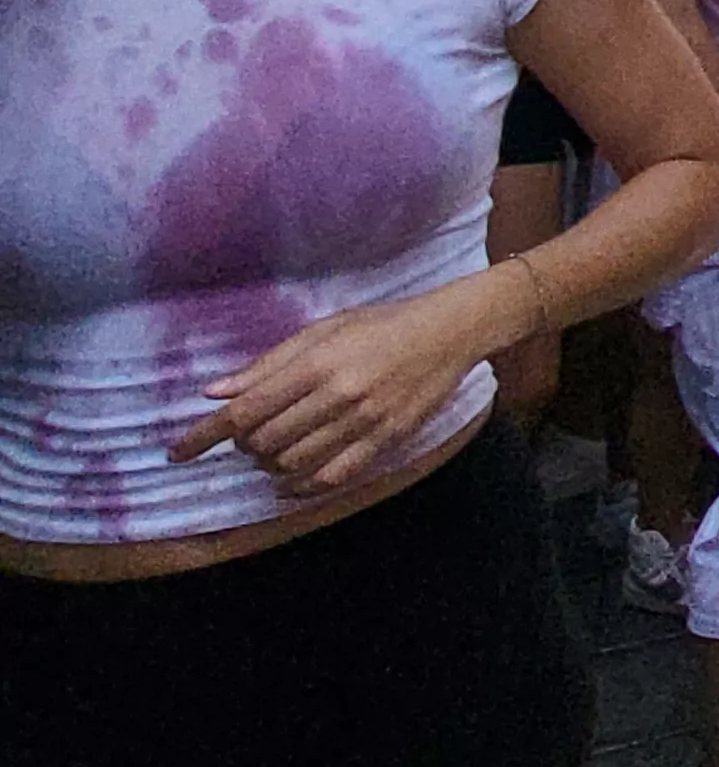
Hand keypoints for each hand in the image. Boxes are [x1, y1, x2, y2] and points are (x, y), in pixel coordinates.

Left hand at [175, 279, 503, 495]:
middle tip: (247, 435)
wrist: (449, 332)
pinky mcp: (387, 439)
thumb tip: (215, 393)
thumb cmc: (381, 324)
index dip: (204, 436)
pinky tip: (289, 482)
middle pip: (265, 441)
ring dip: (269, 463)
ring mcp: (365, 421)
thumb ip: (268, 363)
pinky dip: (302, 486)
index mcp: (318, 364)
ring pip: (294, 463)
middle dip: (243, 445)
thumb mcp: (323, 330)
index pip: (245, 411)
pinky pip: (333, 476)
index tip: (176, 453)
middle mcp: (339, 396)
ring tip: (271, 451)